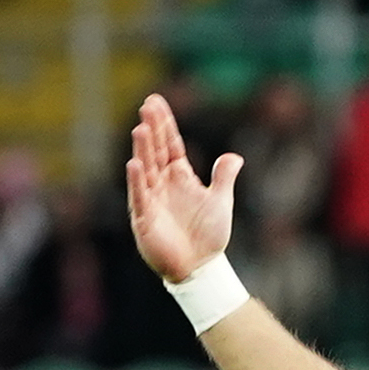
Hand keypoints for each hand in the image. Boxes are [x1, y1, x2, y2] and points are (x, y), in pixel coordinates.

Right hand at [123, 91, 238, 280]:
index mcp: (180, 177)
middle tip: (146, 106)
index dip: (165, 124)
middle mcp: (162, 184)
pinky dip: (137, 181)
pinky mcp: (145, 220)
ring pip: (146, 169)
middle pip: (156, 151)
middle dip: (152, 129)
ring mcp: (152, 200)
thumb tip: (234, 156)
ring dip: (143, 149)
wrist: (200, 267)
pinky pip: (140, 197)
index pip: (170, 144)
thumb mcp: (221, 201)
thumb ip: (224, 177)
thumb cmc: (208, 236)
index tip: (156, 102)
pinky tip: (134, 164)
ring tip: (140, 128)